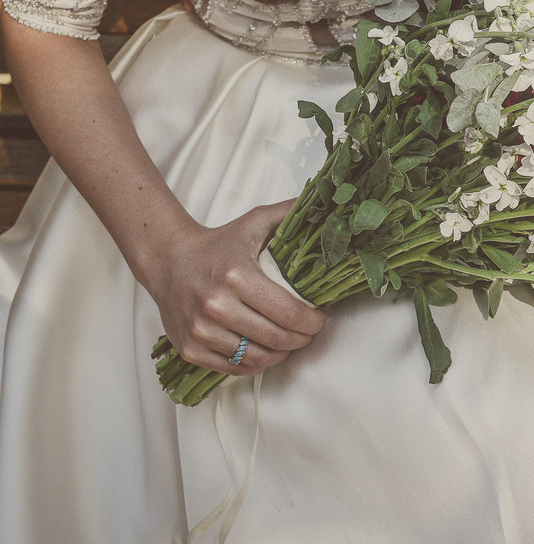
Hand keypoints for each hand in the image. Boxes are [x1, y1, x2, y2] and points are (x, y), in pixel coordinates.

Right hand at [137, 200, 326, 375]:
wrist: (169, 260)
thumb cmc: (219, 243)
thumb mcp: (255, 222)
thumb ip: (290, 214)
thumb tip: (324, 206)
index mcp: (237, 276)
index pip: (288, 312)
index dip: (312, 321)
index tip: (320, 317)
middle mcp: (216, 306)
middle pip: (276, 339)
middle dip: (302, 339)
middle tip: (309, 332)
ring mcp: (201, 330)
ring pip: (257, 358)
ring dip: (281, 354)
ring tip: (289, 341)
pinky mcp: (190, 348)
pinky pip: (234, 368)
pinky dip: (255, 364)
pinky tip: (265, 350)